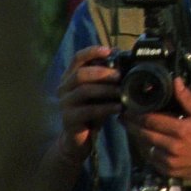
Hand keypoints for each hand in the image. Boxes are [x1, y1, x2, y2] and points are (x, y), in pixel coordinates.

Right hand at [56, 45, 121, 163]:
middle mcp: (64, 87)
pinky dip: (106, 107)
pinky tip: (118, 107)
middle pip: (80, 73)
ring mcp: (64, 103)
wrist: (79, 139)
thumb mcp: (100, 93)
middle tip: (119, 75)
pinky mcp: (69, 119)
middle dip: (102, 72)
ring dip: (106, 89)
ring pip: (84, 90)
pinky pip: (89, 110)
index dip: (93, 52)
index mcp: (70, 76)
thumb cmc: (91, 112)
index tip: (109, 50)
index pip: (78, 58)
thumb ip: (107, 79)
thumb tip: (125, 61)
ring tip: (122, 91)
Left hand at [124, 77, 190, 180]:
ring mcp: (171, 161)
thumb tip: (175, 81)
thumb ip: (187, 98)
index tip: (128, 109)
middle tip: (124, 117)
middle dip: (132, 125)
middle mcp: (174, 147)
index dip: (137, 114)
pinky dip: (146, 149)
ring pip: (145, 147)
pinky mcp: (170, 171)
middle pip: (145, 134)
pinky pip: (151, 159)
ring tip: (132, 127)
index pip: (151, 121)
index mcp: (182, 130)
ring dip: (138, 137)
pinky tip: (145, 141)